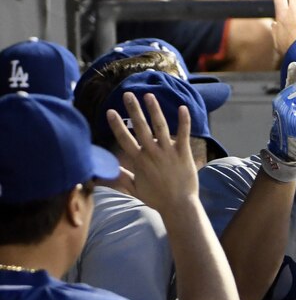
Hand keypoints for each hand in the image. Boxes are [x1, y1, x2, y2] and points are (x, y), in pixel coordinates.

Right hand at [106, 92, 197, 211]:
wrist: (178, 205)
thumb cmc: (157, 199)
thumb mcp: (135, 189)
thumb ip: (122, 177)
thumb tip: (109, 170)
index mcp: (139, 161)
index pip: (124, 139)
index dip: (117, 125)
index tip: (110, 111)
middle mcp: (152, 153)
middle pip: (140, 127)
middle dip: (133, 109)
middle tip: (128, 94)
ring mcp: (168, 151)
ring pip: (160, 126)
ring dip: (154, 109)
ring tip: (149, 95)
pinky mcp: (183, 152)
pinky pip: (183, 133)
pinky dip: (184, 120)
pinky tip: (183, 107)